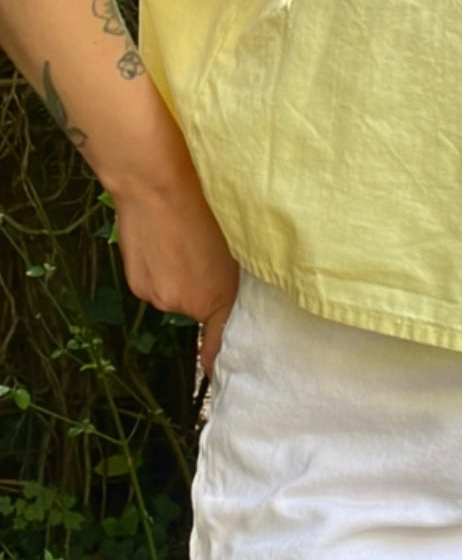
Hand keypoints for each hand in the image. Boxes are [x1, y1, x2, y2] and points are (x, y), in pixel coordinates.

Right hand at [112, 140, 238, 379]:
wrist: (155, 189)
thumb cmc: (202, 209)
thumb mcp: (230, 246)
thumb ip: (225, 279)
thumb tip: (220, 296)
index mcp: (215, 296)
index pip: (216, 340)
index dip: (215, 355)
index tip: (214, 370)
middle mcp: (183, 304)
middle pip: (192, 306)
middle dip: (195, 288)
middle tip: (197, 255)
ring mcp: (156, 296)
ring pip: (169, 293)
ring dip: (173, 277)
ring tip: (176, 242)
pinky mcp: (135, 284)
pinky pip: (150, 283)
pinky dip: (154, 269)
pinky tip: (157, 242)